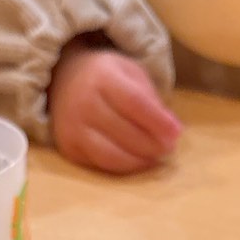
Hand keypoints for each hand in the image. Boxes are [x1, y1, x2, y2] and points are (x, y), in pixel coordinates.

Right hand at [48, 41, 181, 173]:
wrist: (63, 81)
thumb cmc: (106, 77)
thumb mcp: (130, 73)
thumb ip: (150, 98)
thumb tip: (171, 131)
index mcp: (103, 77)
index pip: (134, 102)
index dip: (157, 121)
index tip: (176, 133)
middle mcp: (84, 103)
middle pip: (124, 132)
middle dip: (151, 144)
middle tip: (168, 149)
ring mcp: (73, 128)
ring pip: (111, 154)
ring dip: (139, 161)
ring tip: (155, 158)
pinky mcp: (69, 148)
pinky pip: (100, 164)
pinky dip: (123, 167)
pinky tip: (137, 162)